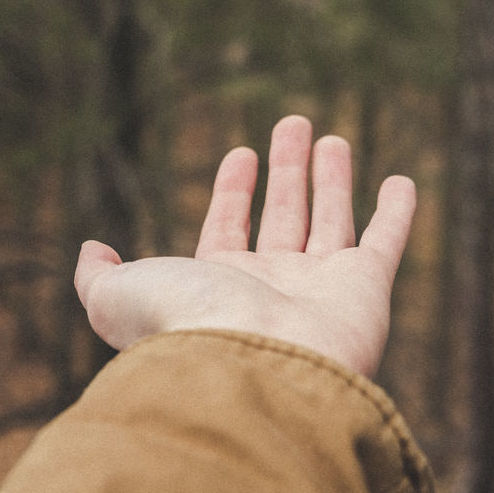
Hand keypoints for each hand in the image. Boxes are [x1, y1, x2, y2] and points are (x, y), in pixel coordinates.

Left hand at [74, 114, 416, 377]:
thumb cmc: (187, 329)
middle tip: (294, 124)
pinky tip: (402, 181)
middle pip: (283, 216)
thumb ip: (97, 277)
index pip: (228, 229)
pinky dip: (398, 213)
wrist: (256, 369)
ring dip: (331, 179)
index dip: (233, 190)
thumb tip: (91, 250)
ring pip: (330, 221)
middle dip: (287, 170)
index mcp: (220, 286)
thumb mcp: (118, 296)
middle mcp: (273, 288)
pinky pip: (386, 242)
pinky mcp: (367, 289)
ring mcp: (322, 289)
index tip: (240, 153)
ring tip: (331, 138)